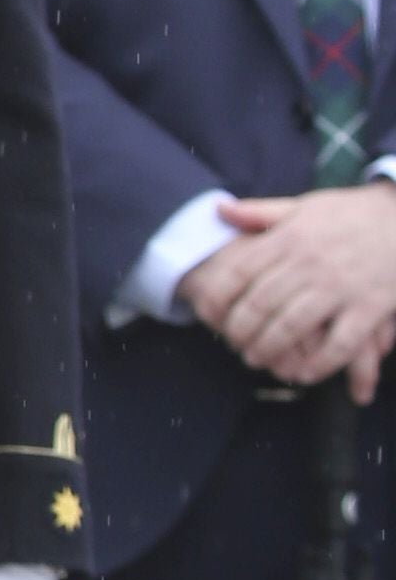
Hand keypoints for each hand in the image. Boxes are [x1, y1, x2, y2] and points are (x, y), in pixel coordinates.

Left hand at [184, 184, 395, 396]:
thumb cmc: (353, 215)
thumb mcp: (306, 206)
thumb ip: (262, 213)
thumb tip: (220, 211)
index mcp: (290, 238)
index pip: (239, 272)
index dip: (218, 299)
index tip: (208, 315)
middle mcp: (311, 263)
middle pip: (260, 304)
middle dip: (239, 331)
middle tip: (233, 344)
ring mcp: (341, 286)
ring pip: (292, 326)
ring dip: (269, 349)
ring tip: (256, 359)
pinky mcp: (370, 306)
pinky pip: (339, 343)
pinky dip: (319, 363)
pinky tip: (304, 373)